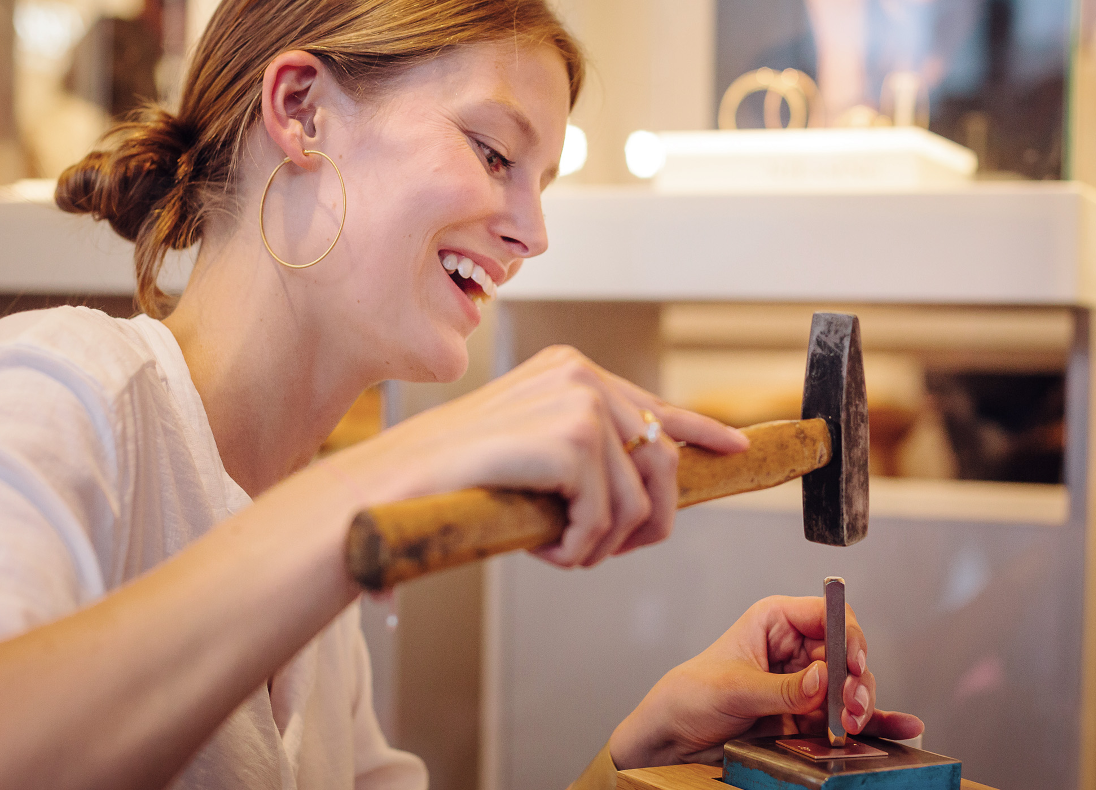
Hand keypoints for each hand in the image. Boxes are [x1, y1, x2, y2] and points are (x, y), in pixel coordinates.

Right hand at [332, 345, 747, 566]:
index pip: (652, 404)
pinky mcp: (570, 438)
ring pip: (639, 501)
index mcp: (569, 369)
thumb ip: (584, 452)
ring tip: (556, 548)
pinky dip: (580, 549)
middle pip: (661, 463)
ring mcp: (578, 401)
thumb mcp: (528, 451)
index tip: (733, 447)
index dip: (700, 430)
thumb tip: (647, 482)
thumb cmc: (450, 476)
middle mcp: (580, 374)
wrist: (389, 485)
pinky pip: (609, 518)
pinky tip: (543, 547)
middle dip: (644, 523)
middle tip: (595, 550)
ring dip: (602, 545)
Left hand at [608, 596, 924, 768]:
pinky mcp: (808, 715)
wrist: (673, 737)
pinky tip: (899, 730)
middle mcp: (796, 648)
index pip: (828, 615)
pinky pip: (846, 717)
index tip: (850, 665)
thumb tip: (822, 679)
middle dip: (854, 680)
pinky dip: (873, 725)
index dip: (846, 637)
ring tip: (850, 725)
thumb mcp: (731, 689)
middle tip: (848, 707)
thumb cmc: (690, 696)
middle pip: (847, 655)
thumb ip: (780, 688)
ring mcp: (805, 683)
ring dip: (860, 706)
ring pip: (851, 689)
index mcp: (776, 622)